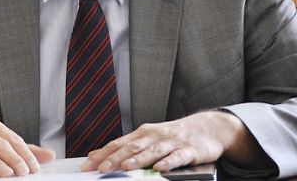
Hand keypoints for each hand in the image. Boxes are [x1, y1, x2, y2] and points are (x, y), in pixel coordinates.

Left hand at [80, 111, 258, 172]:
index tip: (88, 165)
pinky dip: (168, 162)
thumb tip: (96, 154)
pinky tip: (160, 169)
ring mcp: (172, 142)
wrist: (208, 127)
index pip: (119, 143)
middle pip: (133, 147)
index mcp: (144, 133)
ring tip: (125, 167)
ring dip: (139, 159)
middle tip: (101, 168)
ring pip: (153, 151)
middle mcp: (155, 136)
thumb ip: (125, 147)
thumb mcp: (149, 138)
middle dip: (115, 158)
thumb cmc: (174, 135)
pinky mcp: (189, 150)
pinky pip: (178, 157)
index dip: (103, 154)